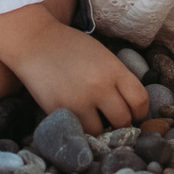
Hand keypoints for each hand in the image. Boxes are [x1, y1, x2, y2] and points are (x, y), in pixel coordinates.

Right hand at [9, 21, 151, 134]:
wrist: (34, 42)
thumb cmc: (69, 46)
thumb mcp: (102, 55)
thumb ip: (117, 77)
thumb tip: (131, 105)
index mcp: (113, 69)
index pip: (139, 100)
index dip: (140, 111)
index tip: (134, 113)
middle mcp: (99, 86)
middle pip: (124, 119)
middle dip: (121, 122)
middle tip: (114, 119)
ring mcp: (79, 101)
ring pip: (102, 131)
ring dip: (100, 129)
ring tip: (94, 120)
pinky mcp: (59, 111)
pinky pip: (78, 131)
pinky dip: (81, 129)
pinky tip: (79, 119)